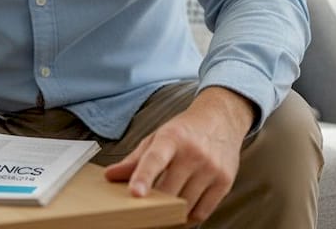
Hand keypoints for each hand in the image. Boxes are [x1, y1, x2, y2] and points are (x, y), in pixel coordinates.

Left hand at [104, 87, 254, 224]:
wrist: (222, 119)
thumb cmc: (184, 131)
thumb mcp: (157, 138)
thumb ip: (134, 160)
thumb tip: (109, 176)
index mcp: (172, 138)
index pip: (155, 159)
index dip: (143, 177)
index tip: (135, 193)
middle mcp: (194, 152)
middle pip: (169, 191)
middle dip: (154, 204)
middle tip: (143, 209)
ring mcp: (212, 167)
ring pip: (185, 205)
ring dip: (172, 211)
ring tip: (165, 204)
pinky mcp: (225, 181)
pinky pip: (202, 212)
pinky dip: (188, 216)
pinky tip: (183, 208)